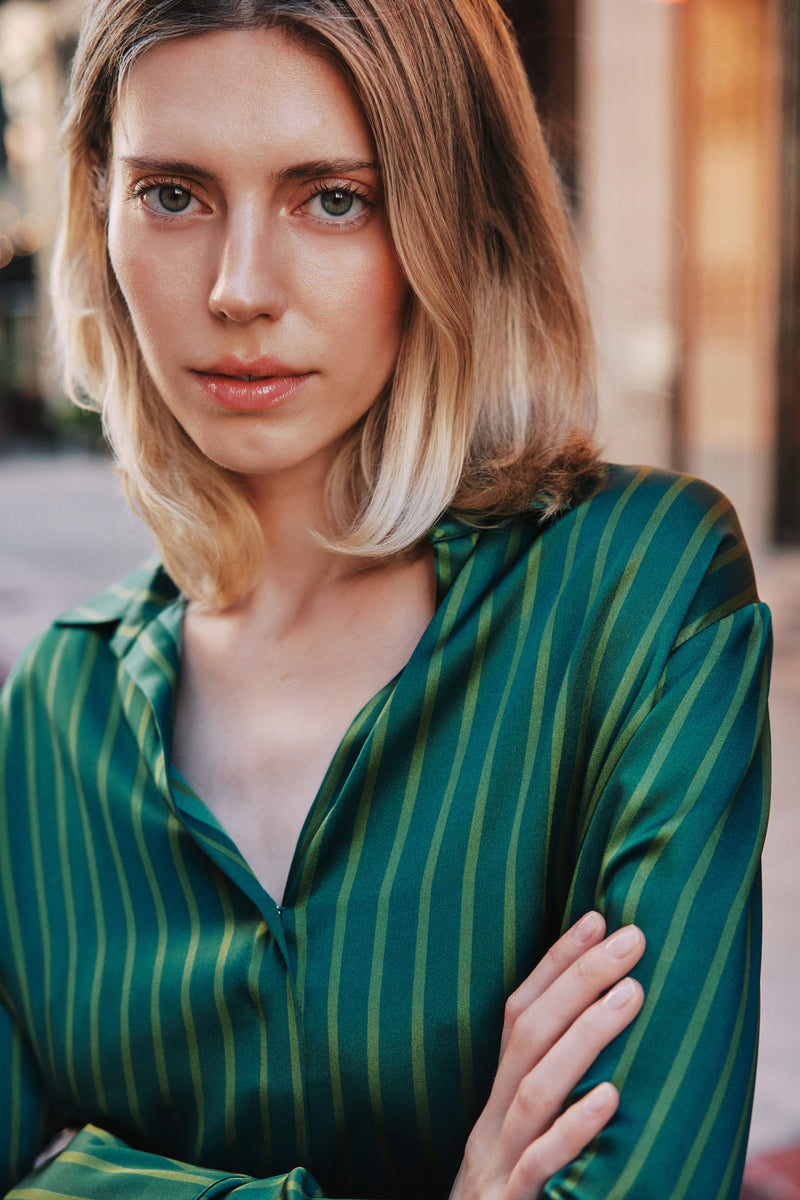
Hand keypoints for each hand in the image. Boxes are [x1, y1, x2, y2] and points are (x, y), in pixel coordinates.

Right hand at [449, 912, 644, 1199]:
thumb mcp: (515, 1144)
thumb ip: (542, 1095)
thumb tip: (595, 1038)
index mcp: (492, 1100)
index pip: (516, 1014)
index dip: (553, 963)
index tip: (596, 918)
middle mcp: (489, 1122)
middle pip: (526, 1037)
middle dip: (577, 980)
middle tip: (630, 938)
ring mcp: (496, 1164)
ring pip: (533, 1090)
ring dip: (584, 1036)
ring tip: (632, 993)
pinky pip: (541, 1166)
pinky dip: (574, 1130)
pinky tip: (611, 1099)